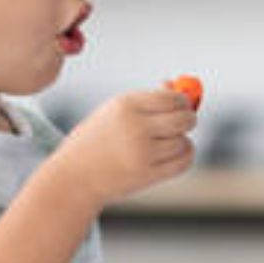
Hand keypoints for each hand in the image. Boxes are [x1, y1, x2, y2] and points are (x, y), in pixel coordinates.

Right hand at [53, 89, 195, 205]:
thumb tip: (177, 85)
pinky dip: (184, 156)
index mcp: (126, 105)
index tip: (182, 104)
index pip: (171, 98)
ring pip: (184, 142)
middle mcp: (136, 127)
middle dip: (189, 118)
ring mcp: (142, 153)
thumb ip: (147, 99)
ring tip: (165, 142)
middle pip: (184, 119)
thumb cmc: (96, 140)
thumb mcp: (114, 112)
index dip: (182, 100)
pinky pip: (183, 162)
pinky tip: (174, 153)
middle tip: (184, 120)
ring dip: (181, 140)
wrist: (74, 177)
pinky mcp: (147, 175)